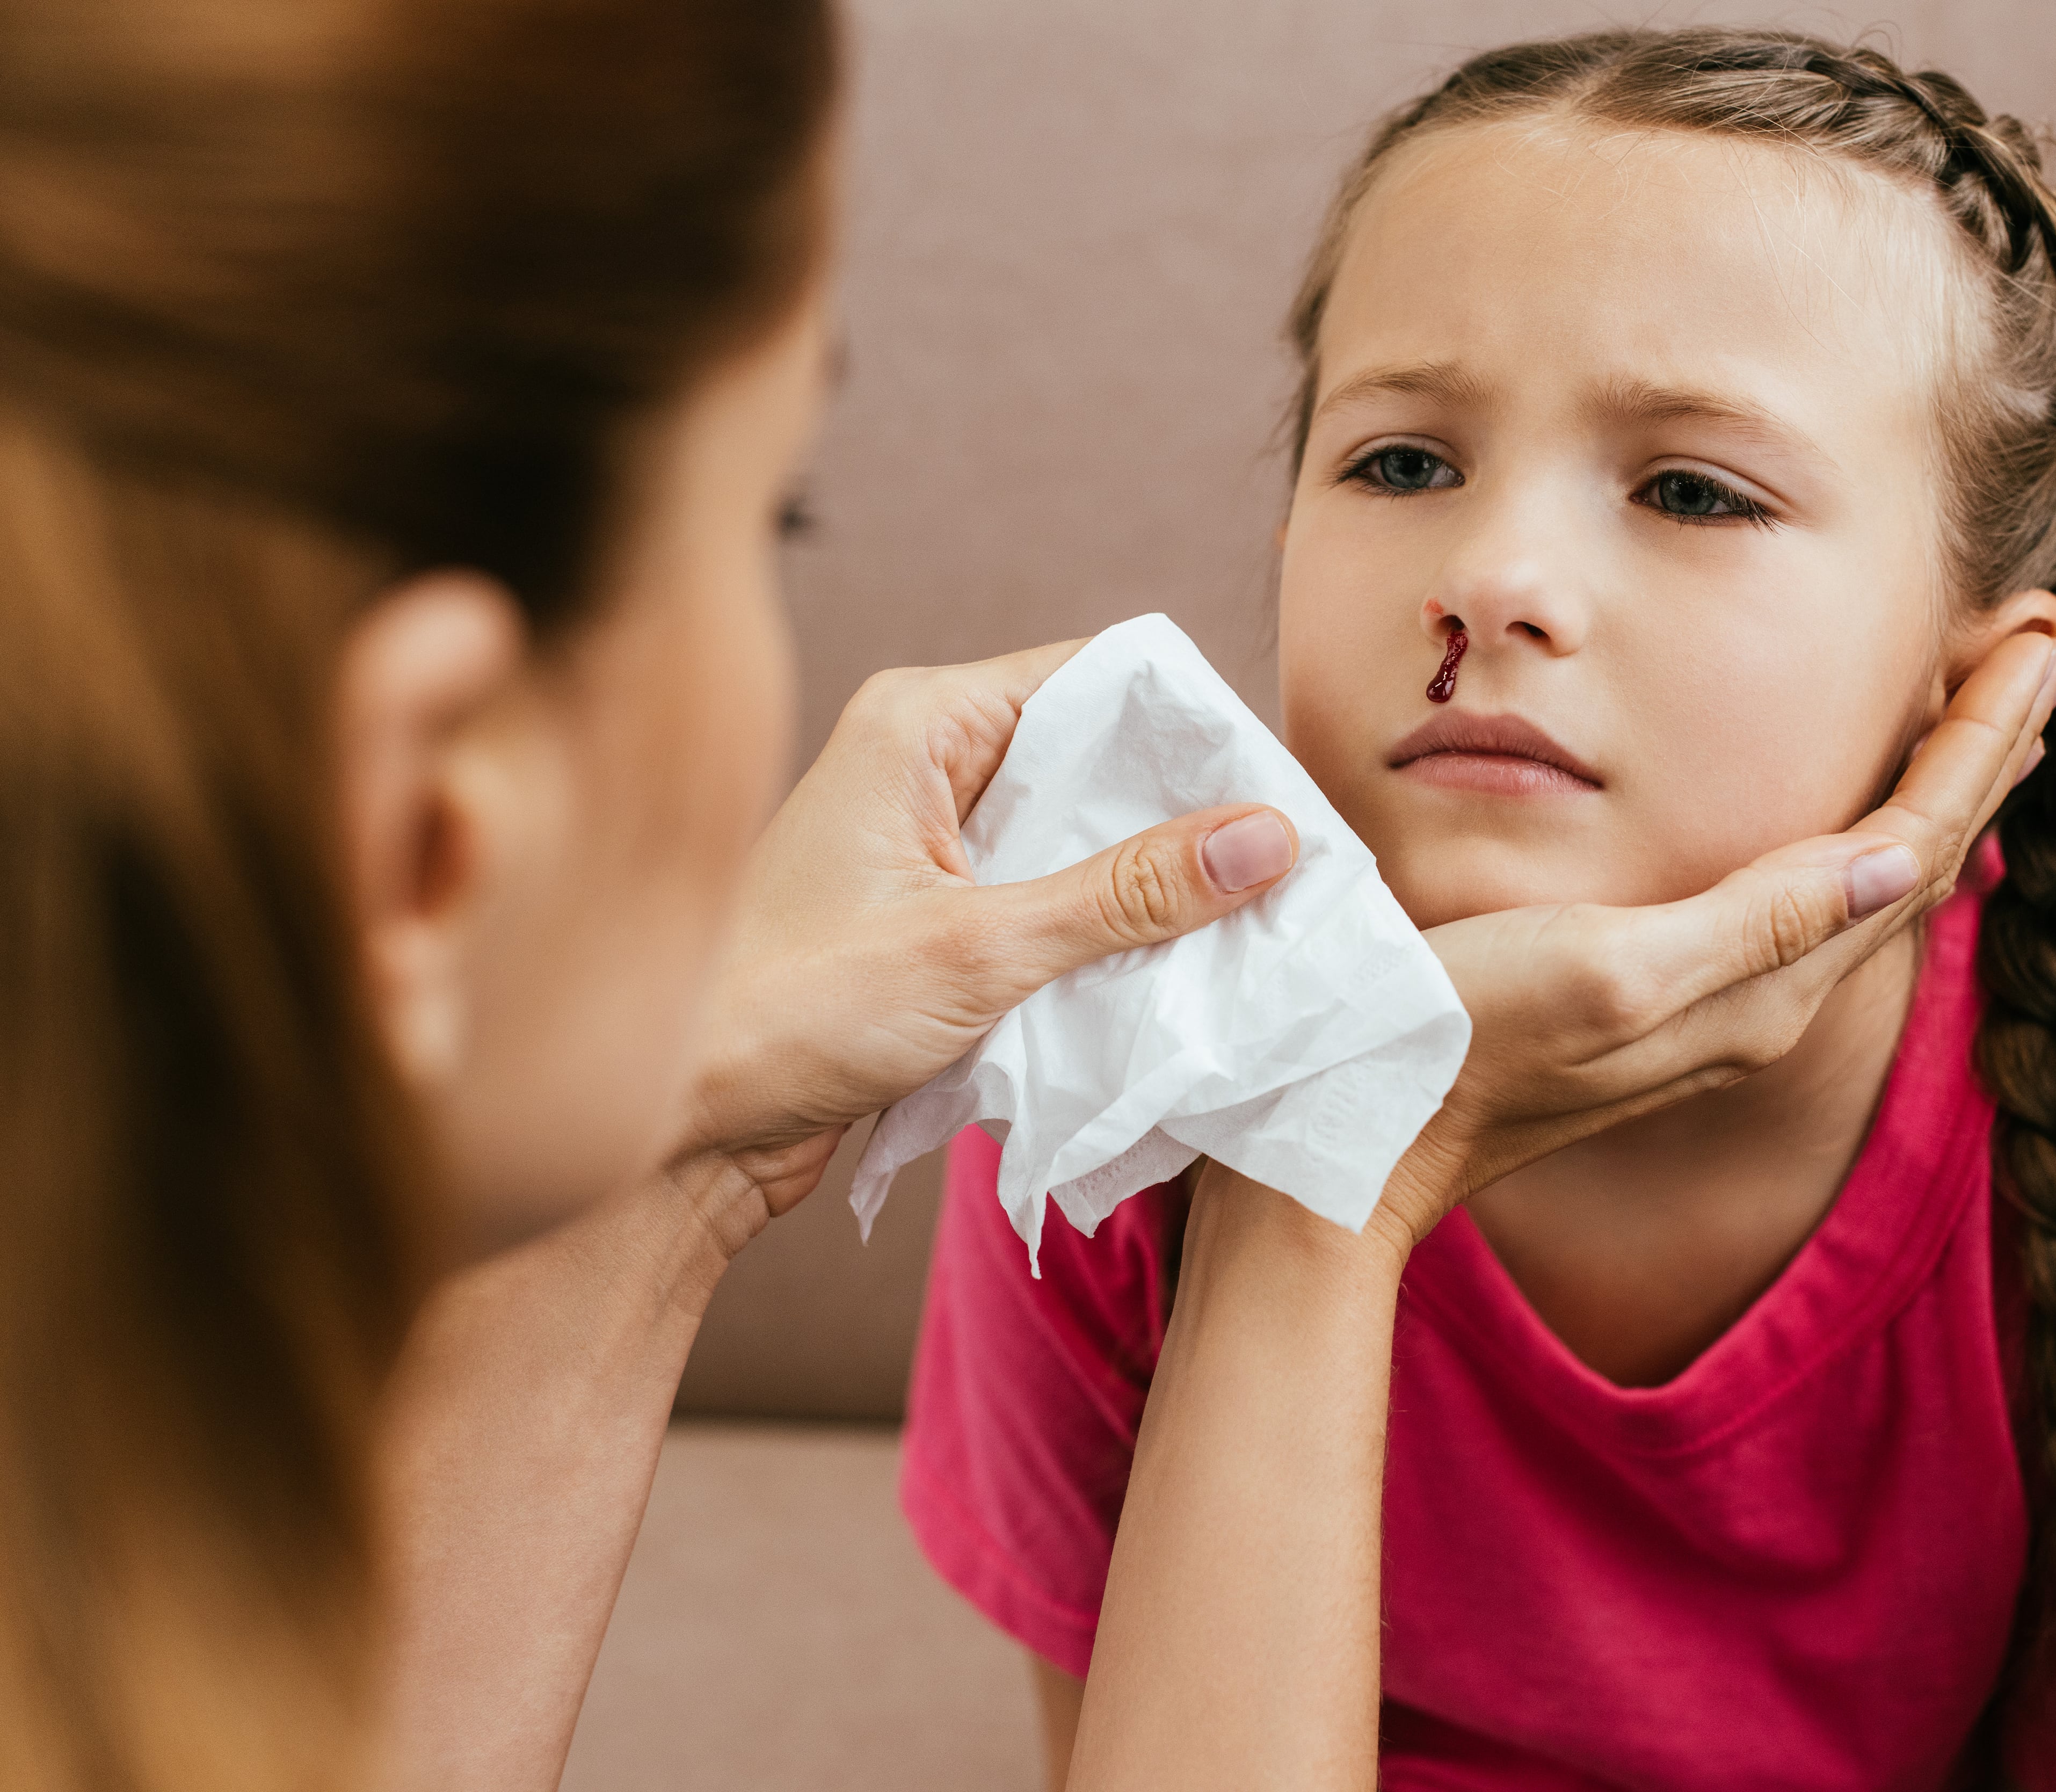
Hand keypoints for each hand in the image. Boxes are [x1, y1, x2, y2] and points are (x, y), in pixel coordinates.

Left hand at [671, 640, 1298, 1222]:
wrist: (681, 1129)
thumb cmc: (790, 1014)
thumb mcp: (980, 948)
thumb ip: (1127, 893)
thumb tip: (1265, 836)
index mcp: (920, 721)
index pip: (1096, 677)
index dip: (1191, 729)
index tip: (1277, 791)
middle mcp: (926, 763)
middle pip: (1098, 759)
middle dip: (1186, 817)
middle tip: (1284, 871)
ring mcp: (930, 843)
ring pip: (1079, 838)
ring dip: (1149, 886)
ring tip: (1247, 926)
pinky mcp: (937, 917)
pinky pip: (1049, 902)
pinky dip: (1105, 934)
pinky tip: (1169, 972)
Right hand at [1369, 631, 2055, 1253]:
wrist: (1366, 1128)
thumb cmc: (1466, 1032)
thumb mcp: (1612, 970)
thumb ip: (1756, 923)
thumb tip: (1897, 853)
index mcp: (1767, 985)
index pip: (1916, 841)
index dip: (1983, 737)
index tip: (2041, 634)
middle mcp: (1769, 1000)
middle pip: (1916, 853)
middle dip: (1986, 745)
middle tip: (2043, 641)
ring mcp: (1726, 1005)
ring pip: (1870, 875)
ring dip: (1936, 783)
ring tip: (1983, 708)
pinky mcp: (1679, 997)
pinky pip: (1815, 898)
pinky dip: (1863, 825)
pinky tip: (1863, 809)